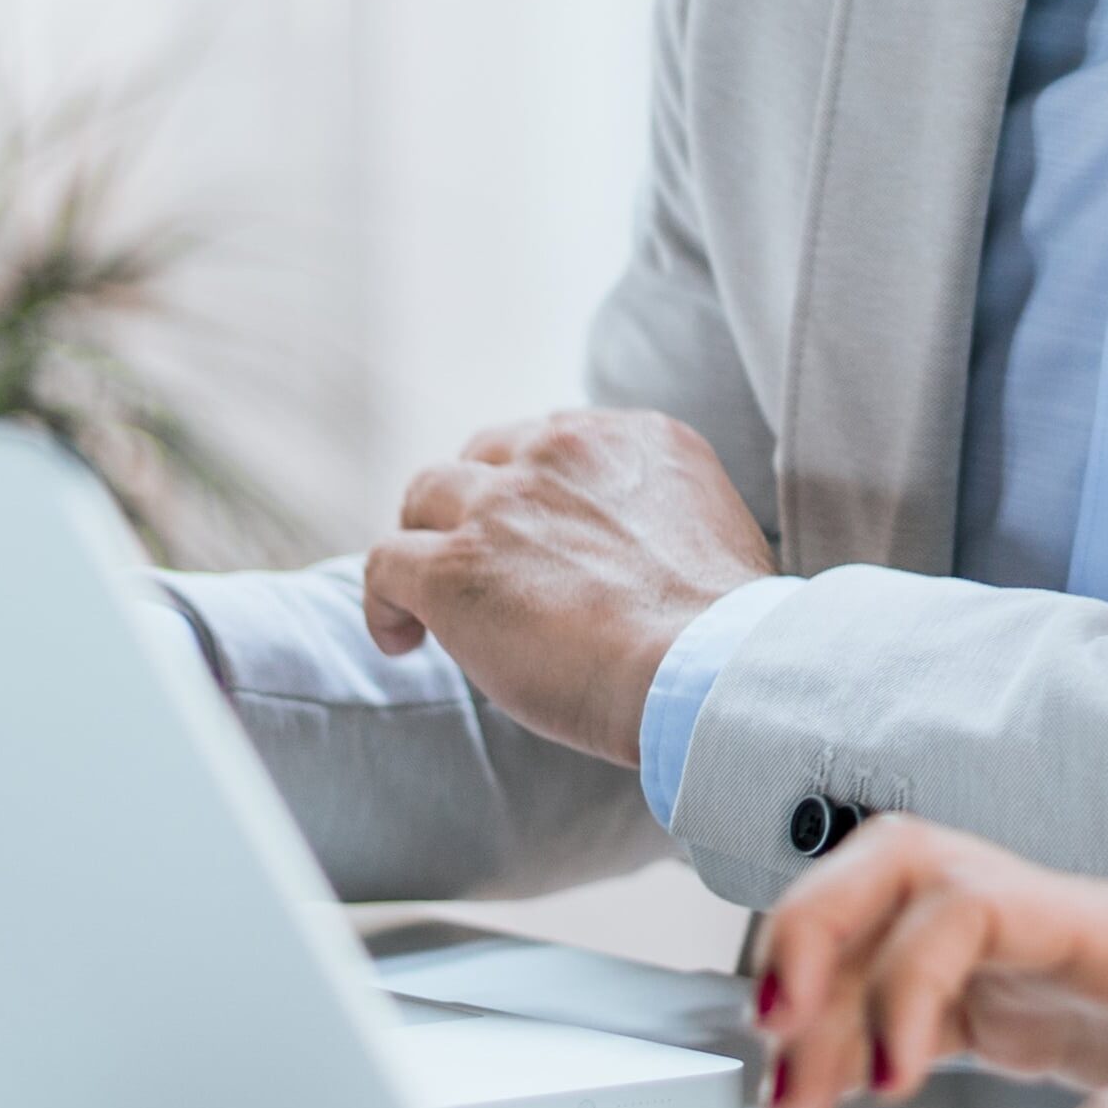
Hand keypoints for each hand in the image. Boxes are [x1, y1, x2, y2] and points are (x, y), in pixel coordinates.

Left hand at [356, 408, 775, 770]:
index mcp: (634, 438)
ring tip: (429, 600)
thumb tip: (634, 566)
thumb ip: (660, 521)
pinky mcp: (453, 567)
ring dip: (426, 541)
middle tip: (478, 560)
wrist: (707, 669)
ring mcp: (501, 504)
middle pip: (483, 454)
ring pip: (426, 495)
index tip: (534, 537)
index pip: (553, 440)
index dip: (531, 488)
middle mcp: (562, 451)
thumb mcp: (710, 534)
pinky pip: (387, 564)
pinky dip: (385, 603)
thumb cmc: (722, 635)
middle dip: (472, 502)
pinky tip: (401, 640)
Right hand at [746, 818, 1107, 1107]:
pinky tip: (819, 1104)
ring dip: (810, 996)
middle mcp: (1054, 924)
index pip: (969, 897)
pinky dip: (838, 1041)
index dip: (907, 973)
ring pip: (874, 926)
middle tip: (775, 1041)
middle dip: (811, 937)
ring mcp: (1022, 960)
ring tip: (782, 1100)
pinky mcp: (1010, 1009)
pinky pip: (893, 997)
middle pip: (890, 867)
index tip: (889, 1079)